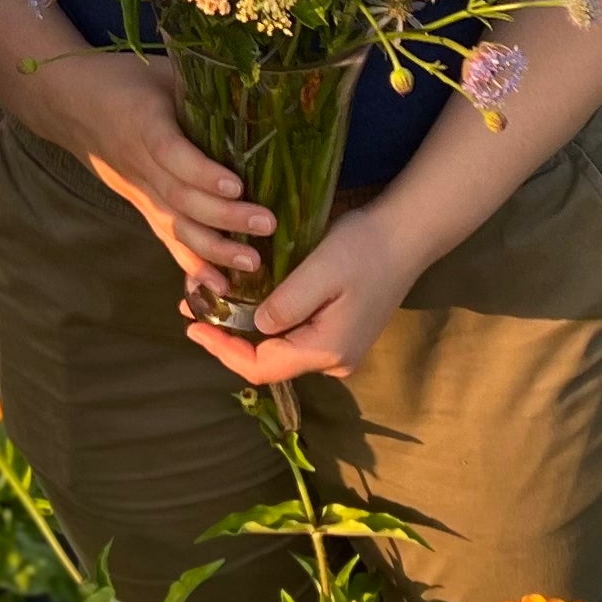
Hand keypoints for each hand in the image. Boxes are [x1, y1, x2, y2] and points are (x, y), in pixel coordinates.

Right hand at [12, 49, 275, 289]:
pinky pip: (168, 240)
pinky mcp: (143, 207)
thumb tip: (264, 82)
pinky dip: (192, 266)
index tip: (237, 186)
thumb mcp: (163, 69)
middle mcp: (141, 165)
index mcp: (145, 124)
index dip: (203, 173)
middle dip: (225, 218)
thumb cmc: (125, 80)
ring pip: (176, 227)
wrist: (71, 104)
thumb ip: (203, 80)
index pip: (173, 154)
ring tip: (252, 265)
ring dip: (214, 251)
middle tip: (267, 225)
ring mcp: (141, 192)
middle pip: (181, 198)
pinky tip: (219, 289)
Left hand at [186, 202, 421, 388]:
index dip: (222, 349)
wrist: (408, 234)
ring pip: (279, 349)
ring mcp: (339, 349)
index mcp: (327, 350)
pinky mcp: (340, 332)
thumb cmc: (365, 248)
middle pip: (268, 361)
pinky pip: (293, 336)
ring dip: (243, 330)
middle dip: (228, 338)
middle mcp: (333, 360)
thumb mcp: (321, 269)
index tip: (192, 324)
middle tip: (193, 309)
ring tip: (211, 303)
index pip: (261, 366)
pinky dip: (265, 321)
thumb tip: (256, 326)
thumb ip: (287, 303)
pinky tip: (246, 300)